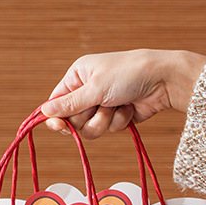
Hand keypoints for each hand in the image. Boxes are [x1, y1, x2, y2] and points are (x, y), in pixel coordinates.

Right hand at [41, 50, 205, 138]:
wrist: (162, 81)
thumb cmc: (128, 74)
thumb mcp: (95, 88)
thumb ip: (69, 104)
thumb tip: (43, 111)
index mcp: (78, 76)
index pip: (56, 102)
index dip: (57, 117)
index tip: (59, 126)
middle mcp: (87, 91)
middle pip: (73, 121)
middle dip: (88, 118)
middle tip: (100, 105)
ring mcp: (102, 105)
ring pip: (90, 130)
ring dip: (105, 121)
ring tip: (118, 105)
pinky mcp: (115, 117)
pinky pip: (108, 130)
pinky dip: (120, 121)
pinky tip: (129, 107)